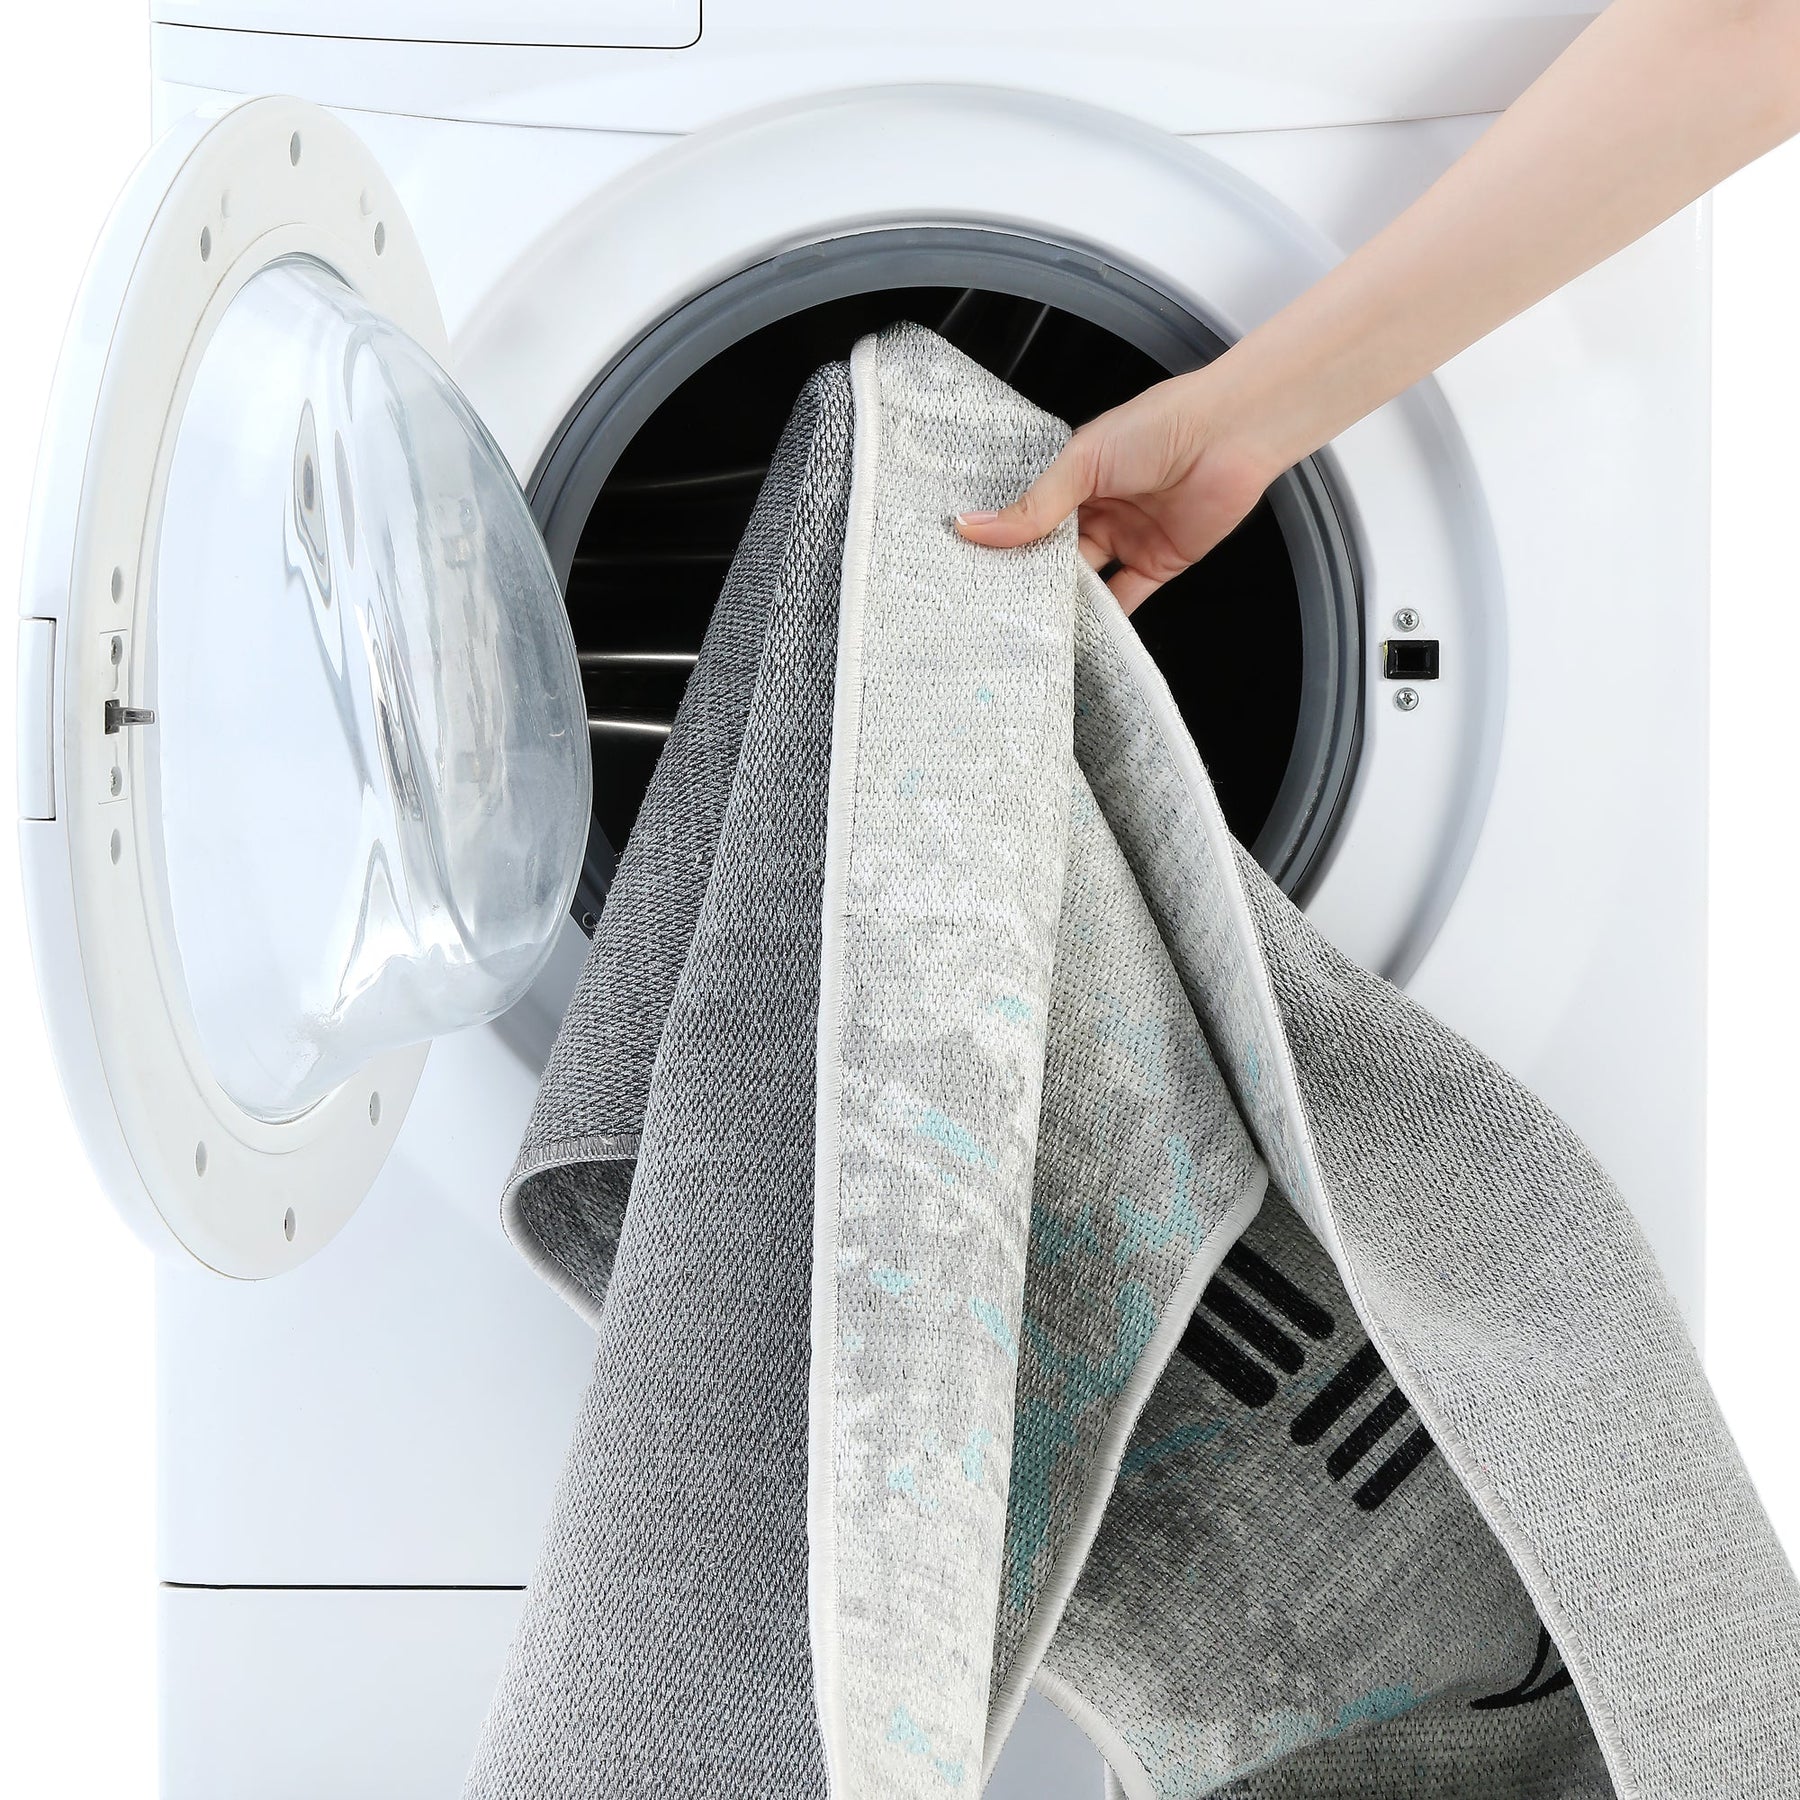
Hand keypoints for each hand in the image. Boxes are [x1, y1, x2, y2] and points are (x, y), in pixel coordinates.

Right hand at [954, 366, 1282, 612]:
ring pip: (1087, 580)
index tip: (972, 569)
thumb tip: (975, 527)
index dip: (1005, 542)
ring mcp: (1128, 538)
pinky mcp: (1158, 564)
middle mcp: (1099, 509)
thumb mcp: (1082, 463)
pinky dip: (1108, 618)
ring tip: (1030, 627)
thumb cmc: (1160, 425)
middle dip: (1031, 578)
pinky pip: (1127, 598)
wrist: (1232, 434)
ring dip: (1065, 602)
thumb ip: (1033, 506)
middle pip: (1055, 554)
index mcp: (1075, 477)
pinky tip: (1082, 633)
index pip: (1030, 518)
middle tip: (995, 607)